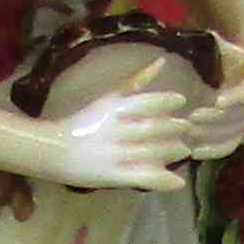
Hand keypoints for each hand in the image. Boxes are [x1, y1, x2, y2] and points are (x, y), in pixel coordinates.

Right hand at [49, 83, 200, 191]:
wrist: (55, 151)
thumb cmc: (85, 122)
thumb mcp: (109, 97)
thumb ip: (136, 81)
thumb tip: (163, 61)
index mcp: (113, 108)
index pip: (145, 101)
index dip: (166, 101)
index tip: (181, 101)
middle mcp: (115, 130)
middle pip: (151, 128)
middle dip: (173, 128)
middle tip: (188, 127)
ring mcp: (115, 155)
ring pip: (150, 152)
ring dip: (171, 151)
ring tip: (183, 150)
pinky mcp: (114, 176)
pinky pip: (142, 178)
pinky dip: (162, 180)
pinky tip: (178, 181)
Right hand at [180, 42, 243, 164]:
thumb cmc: (219, 64)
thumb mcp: (203, 85)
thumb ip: (191, 102)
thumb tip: (167, 125)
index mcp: (240, 119)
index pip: (227, 143)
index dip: (211, 150)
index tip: (191, 152)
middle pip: (231, 132)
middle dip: (208, 134)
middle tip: (187, 132)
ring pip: (238, 116)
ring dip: (217, 119)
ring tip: (195, 117)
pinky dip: (234, 99)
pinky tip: (218, 102)